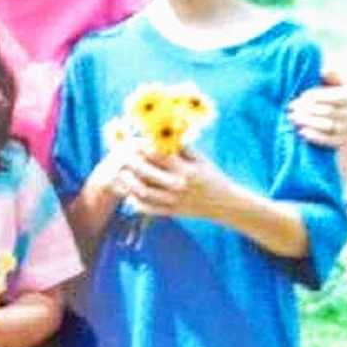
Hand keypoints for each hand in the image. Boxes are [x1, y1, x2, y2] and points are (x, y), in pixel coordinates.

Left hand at [113, 145, 232, 219]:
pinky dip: (137, 202)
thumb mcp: (201, 160)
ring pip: (144, 193)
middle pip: (148, 175)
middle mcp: (178, 186)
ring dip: (131, 184)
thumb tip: (164, 134)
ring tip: (123, 176)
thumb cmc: (212, 177)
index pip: (159, 157)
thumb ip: (182, 148)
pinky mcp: (172, 212)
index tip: (134, 143)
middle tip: (123, 158)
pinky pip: (149, 209)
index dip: (144, 148)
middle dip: (133, 165)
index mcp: (186, 170)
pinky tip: (130, 194)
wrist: (224, 204)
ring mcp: (174, 201)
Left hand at [287, 70, 346, 147]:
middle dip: (307, 109)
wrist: (336, 117)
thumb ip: (330, 76)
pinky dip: (315, 137)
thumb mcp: (331, 83)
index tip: (300, 96)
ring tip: (292, 117)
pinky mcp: (343, 142)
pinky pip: (330, 141)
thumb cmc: (328, 96)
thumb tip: (327, 71)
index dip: (315, 96)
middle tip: (291, 108)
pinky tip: (301, 131)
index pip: (334, 96)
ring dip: (308, 122)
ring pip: (328, 125)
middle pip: (329, 111)